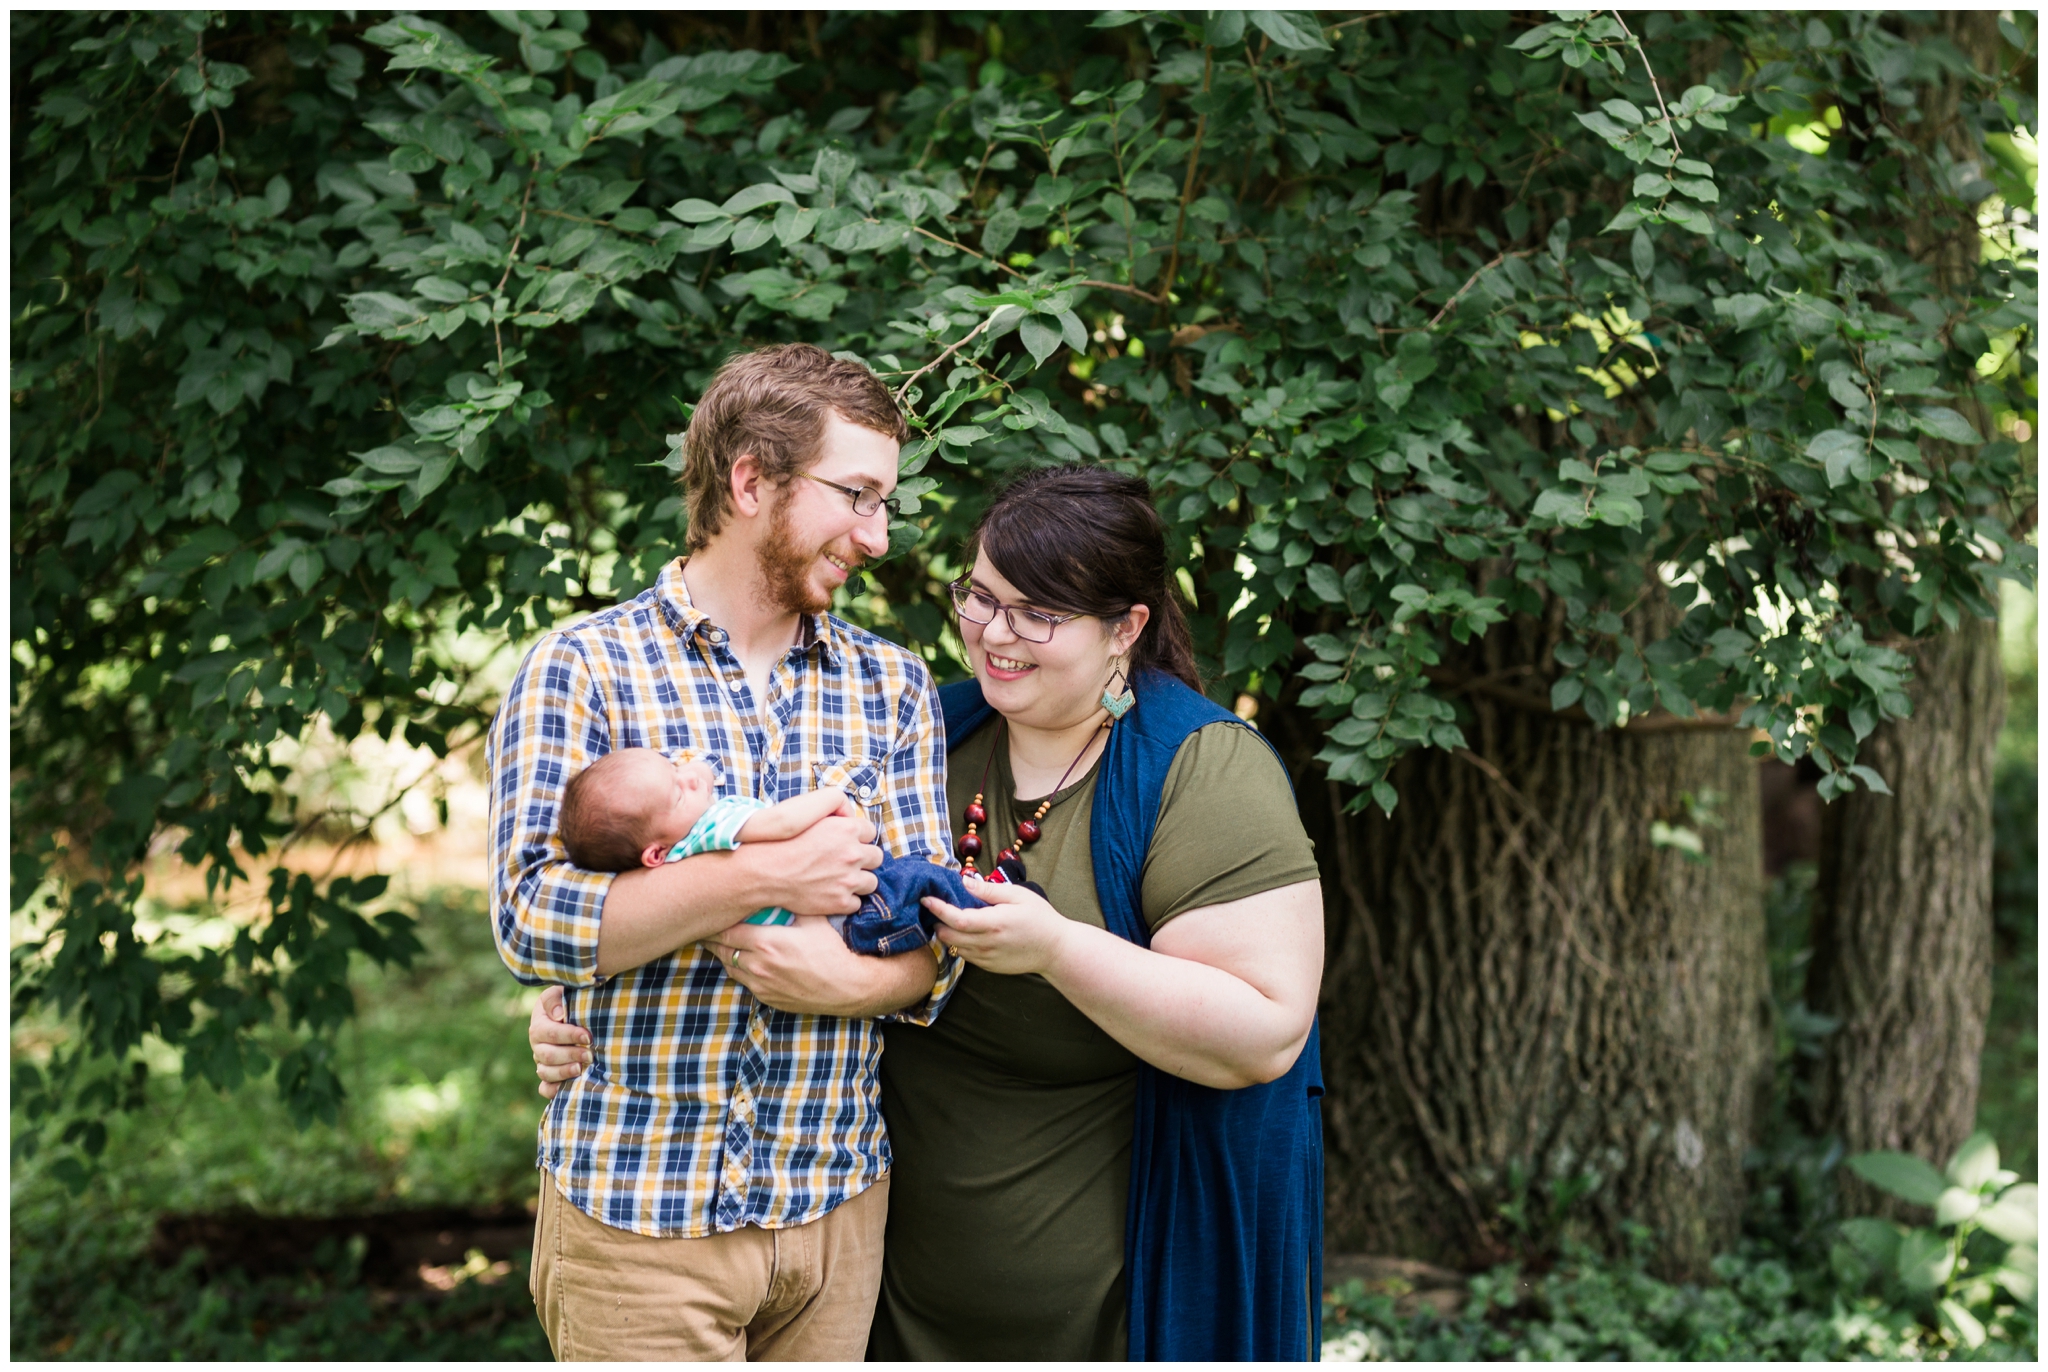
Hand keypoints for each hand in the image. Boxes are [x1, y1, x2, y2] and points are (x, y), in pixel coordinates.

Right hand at [528, 984, 590, 1099]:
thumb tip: (559, 1015)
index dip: (568, 1035)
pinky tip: (567, 1088)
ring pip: (545, 1072)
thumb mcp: (562, 992)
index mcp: (539, 1024)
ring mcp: (542, 1062)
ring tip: (581, 1069)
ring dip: (563, 1073)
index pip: (549, 1033)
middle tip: (590, 1055)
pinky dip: (553, 1090)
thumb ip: (556, 1000)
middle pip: (547, 1055)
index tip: (587, 1036)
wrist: (575, 1015)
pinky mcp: (549, 1077)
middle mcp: (537, 1045)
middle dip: (570, 1055)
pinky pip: (545, 1088)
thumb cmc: (571, 1001)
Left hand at [706, 916, 936, 1017]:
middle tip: (705, 924)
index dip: (715, 922)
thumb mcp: (814, 919)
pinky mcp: (767, 998)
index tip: (709, 912)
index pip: (727, 931)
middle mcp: (758, 965)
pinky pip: (744, 982)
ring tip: (719, 941)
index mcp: (767, 943)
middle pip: (722, 950)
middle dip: (713, 938)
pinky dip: (739, 969)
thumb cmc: (832, 950)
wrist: (847, 987)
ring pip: (730, 967)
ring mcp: (761, 984)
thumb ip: (795, 901)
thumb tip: (783, 881)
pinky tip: (742, 960)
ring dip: (724, 954)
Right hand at [744, 812, 881, 915]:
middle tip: (847, 863)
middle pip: (876, 857)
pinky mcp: (842, 901)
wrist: (766, 873)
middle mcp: (852, 853)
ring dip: (859, 882)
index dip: (859, 838)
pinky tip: (831, 894)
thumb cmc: (783, 842)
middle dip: (864, 860)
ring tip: (841, 881)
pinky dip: (846, 901)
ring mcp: (849, 879)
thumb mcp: (809, 817)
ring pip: (871, 882)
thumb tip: (849, 817)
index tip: (849, 843)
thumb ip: (834, 815)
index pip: (870, 832)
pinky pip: (856, 902)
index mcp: (847, 829)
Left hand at [922, 875, 1076, 977]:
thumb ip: (989, 891)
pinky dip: (960, 944)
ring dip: (947, 934)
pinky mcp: (989, 967)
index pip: (956, 918)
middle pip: (949, 936)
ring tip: (948, 920)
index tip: (926, 899)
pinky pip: (966, 956)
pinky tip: (966, 933)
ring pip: (954, 948)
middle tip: (935, 909)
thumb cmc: (1040, 918)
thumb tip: (964, 882)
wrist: (1055, 950)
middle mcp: (987, 944)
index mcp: (994, 923)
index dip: (938, 909)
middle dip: (937, 923)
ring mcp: (987, 958)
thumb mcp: (1018, 896)